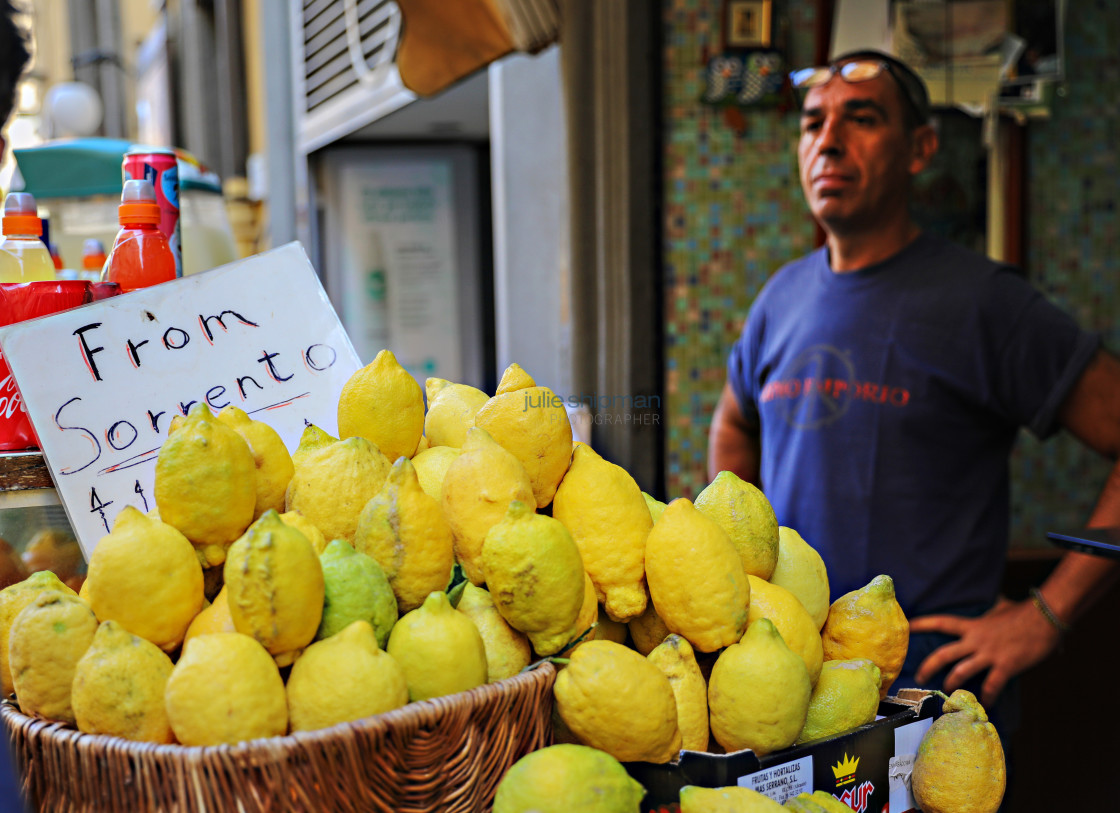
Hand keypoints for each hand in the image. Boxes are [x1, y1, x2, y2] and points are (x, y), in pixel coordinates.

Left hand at [909, 597, 1061, 706]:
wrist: (1044, 619)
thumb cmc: (1023, 613)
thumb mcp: (1000, 609)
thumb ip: (991, 612)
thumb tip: (996, 603)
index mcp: (972, 626)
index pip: (941, 623)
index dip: (922, 624)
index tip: (906, 626)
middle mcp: (976, 640)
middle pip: (943, 653)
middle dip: (927, 667)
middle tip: (919, 678)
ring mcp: (989, 654)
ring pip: (961, 672)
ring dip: (952, 684)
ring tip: (947, 693)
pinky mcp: (1005, 665)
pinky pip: (991, 685)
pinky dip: (987, 696)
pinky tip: (985, 703)